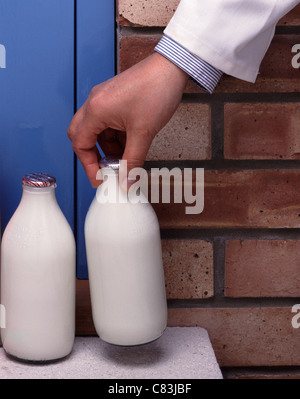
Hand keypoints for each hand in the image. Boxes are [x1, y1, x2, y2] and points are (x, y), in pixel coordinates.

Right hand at [67, 52, 187, 189]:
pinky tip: (131, 145)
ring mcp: (105, 100)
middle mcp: (95, 103)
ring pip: (98, 131)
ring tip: (126, 159)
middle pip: (83, 136)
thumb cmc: (156, 90)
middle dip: (95, 156)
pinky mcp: (115, 99)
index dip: (89, 166)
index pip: (80, 145)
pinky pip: (109, 123)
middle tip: (108, 170)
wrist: (172, 67)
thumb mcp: (143, 132)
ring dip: (109, 148)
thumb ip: (133, 160)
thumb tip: (126, 181)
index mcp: (96, 110)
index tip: (100, 179)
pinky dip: (117, 137)